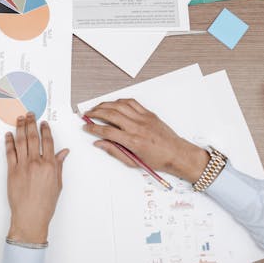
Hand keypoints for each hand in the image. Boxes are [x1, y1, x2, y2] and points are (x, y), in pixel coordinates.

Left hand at [5, 113, 68, 243]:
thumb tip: (63, 153)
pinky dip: (9, 142)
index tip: (43, 123)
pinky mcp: (12, 171)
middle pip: (33, 138)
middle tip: (29, 114)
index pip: (48, 142)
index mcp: (50, 166)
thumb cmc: (45, 204)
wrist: (30, 217)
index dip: (45, 130)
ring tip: (19, 119)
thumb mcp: (57, 184)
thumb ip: (59, 166)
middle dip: (31, 123)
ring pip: (21, 142)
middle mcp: (36, 163)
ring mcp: (23, 166)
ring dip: (20, 128)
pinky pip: (10, 153)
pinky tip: (9, 135)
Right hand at [83, 99, 209, 182]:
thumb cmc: (158, 159)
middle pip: (111, 115)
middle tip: (87, 114)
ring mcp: (144, 118)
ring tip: (97, 107)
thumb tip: (100, 144)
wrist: (177, 153)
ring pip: (120, 105)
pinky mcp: (149, 114)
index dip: (93, 128)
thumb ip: (114, 151)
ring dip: (105, 105)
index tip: (86, 127)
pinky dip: (120, 101)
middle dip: (95, 113)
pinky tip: (114, 104)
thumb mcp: (133, 161)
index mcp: (133, 141)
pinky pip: (132, 102)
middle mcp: (137, 127)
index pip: (107, 132)